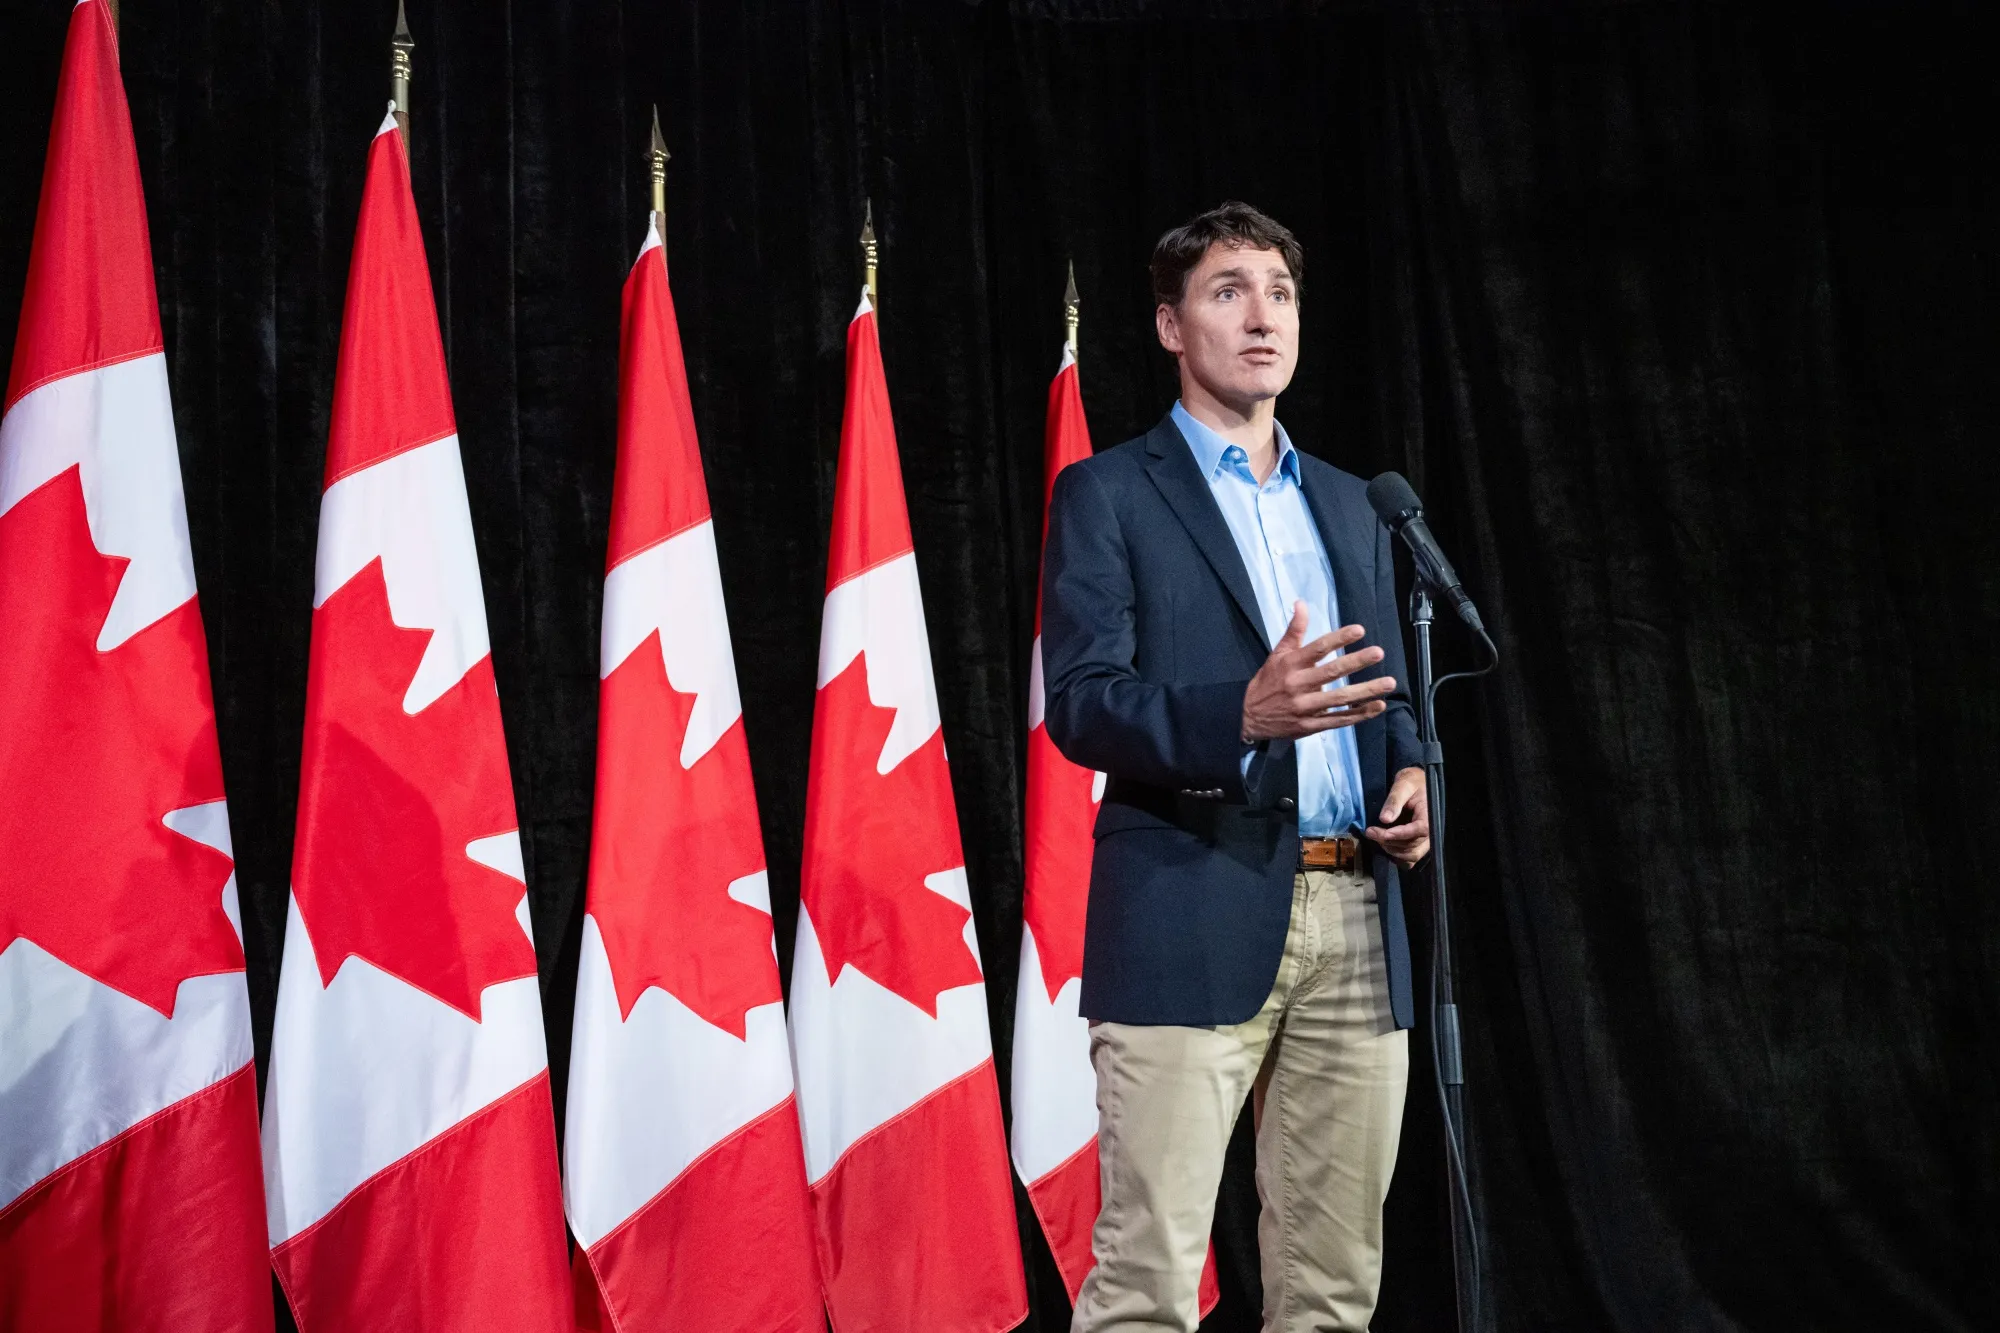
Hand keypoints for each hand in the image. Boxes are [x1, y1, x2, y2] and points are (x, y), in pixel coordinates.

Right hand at [1240, 601, 1395, 743]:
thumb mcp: (1276, 654)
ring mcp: (1305, 708)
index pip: (1318, 648)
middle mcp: (1298, 685)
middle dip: (1357, 662)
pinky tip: (1378, 706)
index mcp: (1290, 664)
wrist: (1248, 718)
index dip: (1339, 638)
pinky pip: (1339, 720)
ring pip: (1339, 698)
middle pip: (1331, 672)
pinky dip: (1360, 714)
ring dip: (1366, 691)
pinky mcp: (1310, 726)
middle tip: (1379, 652)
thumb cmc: (1267, 682)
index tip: (1360, 630)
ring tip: (1389, 682)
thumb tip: (1301, 603)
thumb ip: (1293, 630)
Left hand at [1364, 766, 1429, 869]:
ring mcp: (1427, 840)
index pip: (1418, 830)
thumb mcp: (1404, 784)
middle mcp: (1431, 831)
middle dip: (1388, 842)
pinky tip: (1386, 846)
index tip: (1376, 832)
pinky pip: (1411, 858)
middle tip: (1370, 832)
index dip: (1397, 834)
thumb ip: (1394, 800)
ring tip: (1377, 837)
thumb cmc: (1413, 782)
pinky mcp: (1420, 844)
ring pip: (1411, 855)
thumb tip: (1384, 819)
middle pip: (1412, 846)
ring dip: (1391, 850)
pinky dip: (1398, 856)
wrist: (1419, 783)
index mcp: (1430, 815)